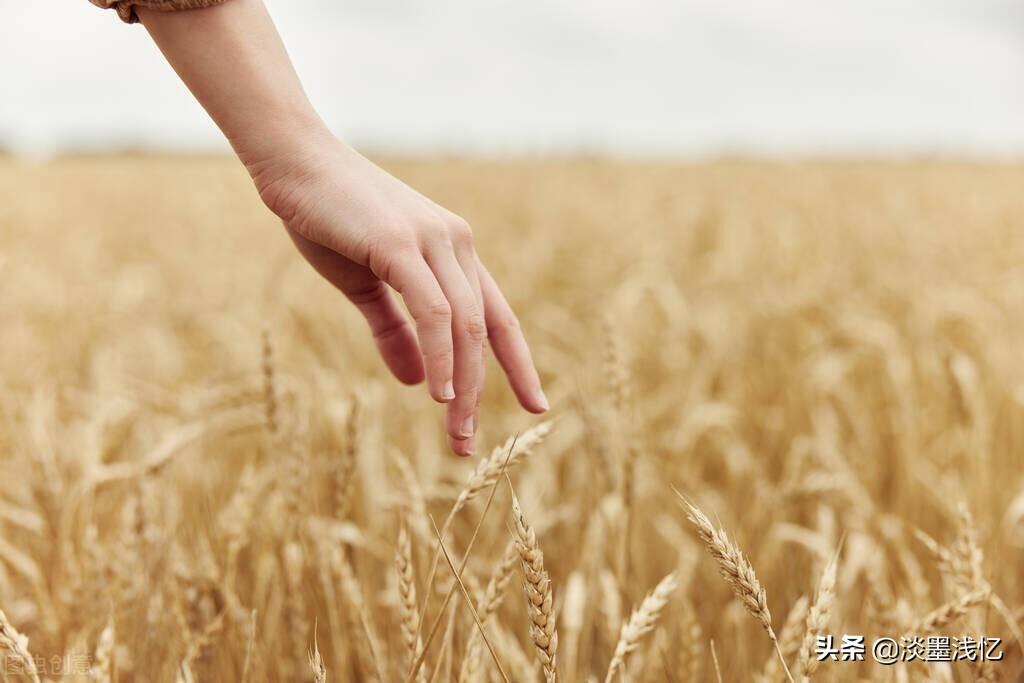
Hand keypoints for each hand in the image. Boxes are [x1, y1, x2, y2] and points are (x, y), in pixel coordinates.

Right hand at [248, 131, 548, 454]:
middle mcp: (456, 245)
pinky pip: (433, 310)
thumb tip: (418, 383)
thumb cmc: (328, 220)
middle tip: (467, 444)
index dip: (519, 363)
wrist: (293, 163)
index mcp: (454, 252)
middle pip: (485, 330)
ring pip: (465, 326)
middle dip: (481, 391)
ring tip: (455, 432)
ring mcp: (434, 241)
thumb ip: (394, 331)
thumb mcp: (365, 286)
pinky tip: (437, 393)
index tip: (535, 404)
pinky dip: (441, 354)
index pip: (498, 316)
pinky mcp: (401, 243)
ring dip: (462, 384)